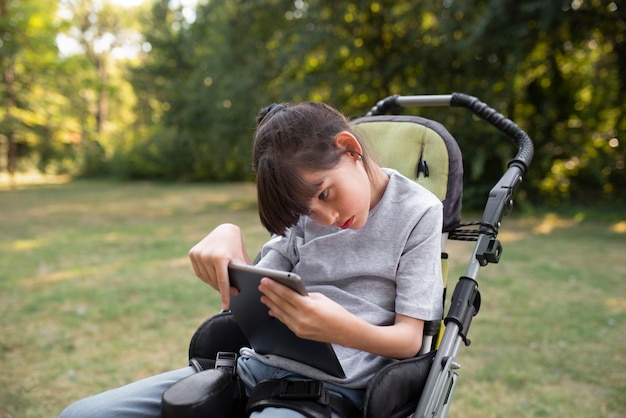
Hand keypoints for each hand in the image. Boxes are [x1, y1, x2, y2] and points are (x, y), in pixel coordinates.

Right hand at [189, 223, 251, 309]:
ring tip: (223, 286)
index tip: (226, 306)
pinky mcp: (193, 253)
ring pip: (206, 278)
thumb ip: (243, 273)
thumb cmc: (237, 246)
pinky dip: (207, 277)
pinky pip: (200, 272)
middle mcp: (207, 255)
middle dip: (223, 289)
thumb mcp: (242, 259)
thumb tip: (246, 291)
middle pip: (214, 281)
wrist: (225, 230)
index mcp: (220, 257)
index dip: (225, 295)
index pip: (222, 281)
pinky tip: (214, 278)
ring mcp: (198, 254)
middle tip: (232, 294)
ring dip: (214, 284)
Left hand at [258, 277, 424, 357]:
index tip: (265, 280)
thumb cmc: (336, 312)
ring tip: (263, 296)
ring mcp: (299, 328)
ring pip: (280, 314)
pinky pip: (285, 321)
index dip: (274, 287)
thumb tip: (291, 292)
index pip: (286, 295)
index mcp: (308, 307)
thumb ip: (305, 296)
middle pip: (281, 304)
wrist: (345, 332)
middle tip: (261, 286)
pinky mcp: (299, 333)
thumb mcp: (321, 298)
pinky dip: (278, 314)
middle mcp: (301, 319)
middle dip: (270, 294)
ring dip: (271, 304)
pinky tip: (272, 308)